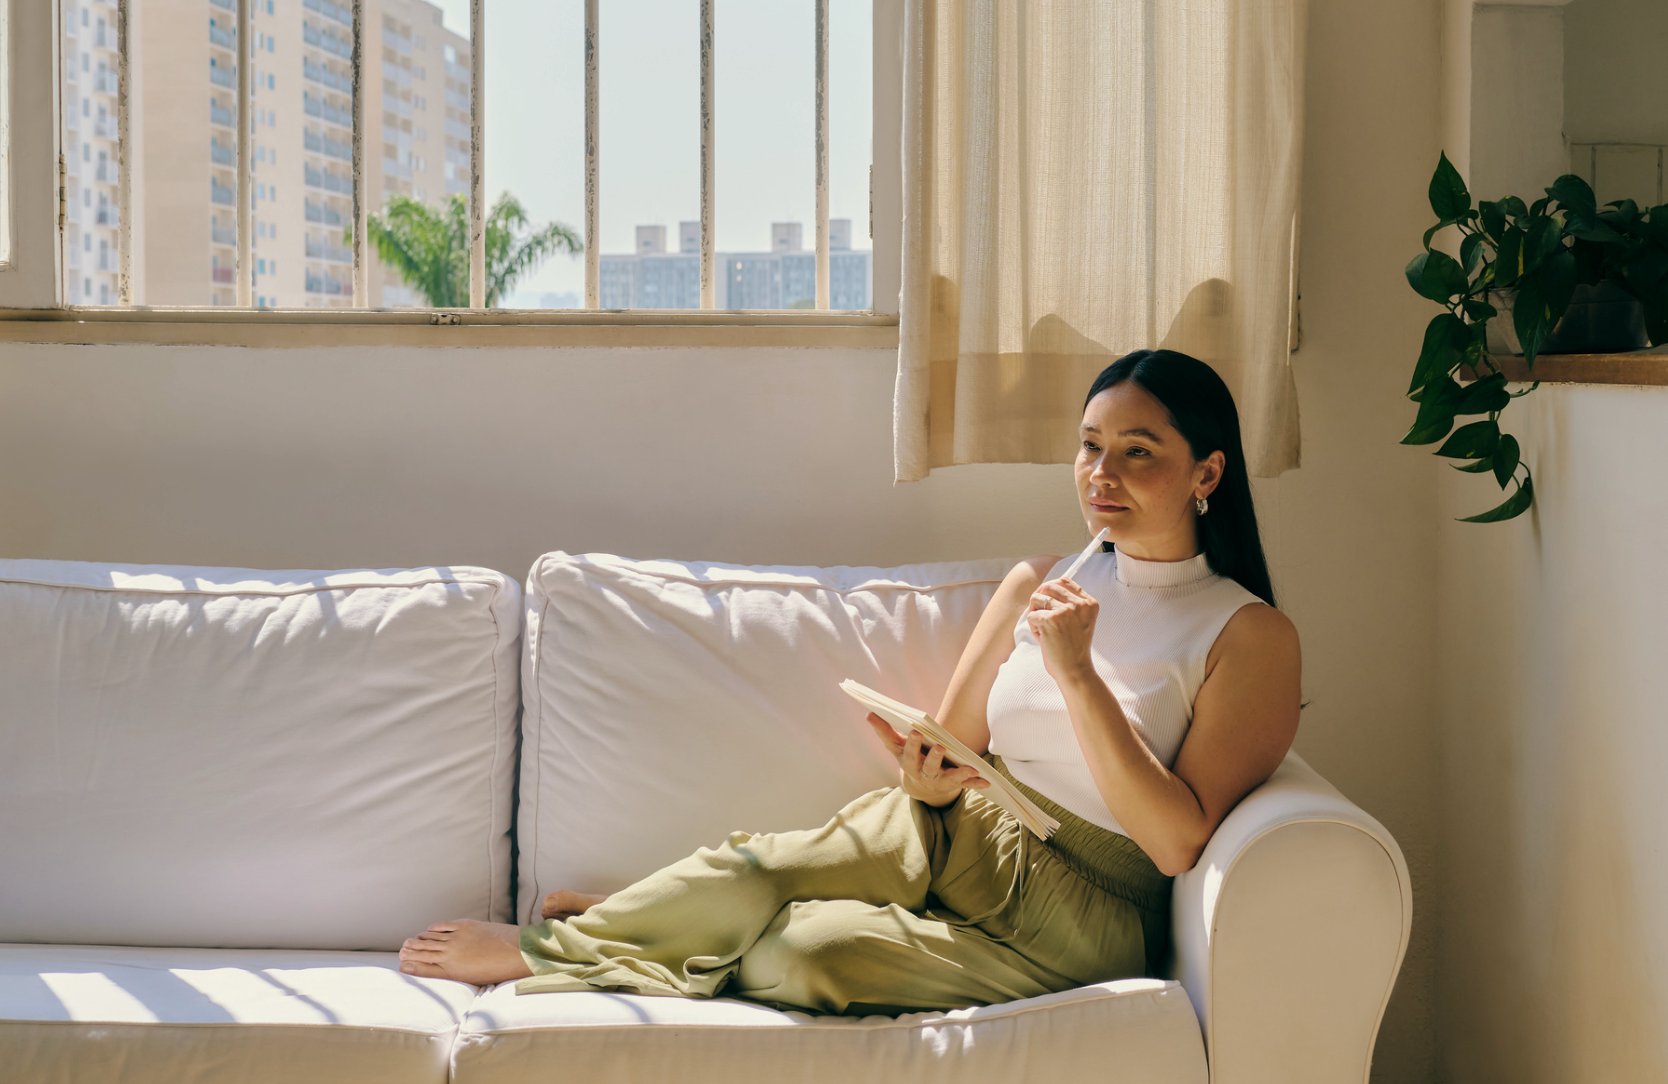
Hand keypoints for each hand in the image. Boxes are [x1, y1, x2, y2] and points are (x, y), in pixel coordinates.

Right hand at [864, 713, 989, 806]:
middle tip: (940, 748)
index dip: (912, 745)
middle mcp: (924, 775)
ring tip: (969, 769)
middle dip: (933, 759)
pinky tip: (987, 782)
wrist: (920, 786)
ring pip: (949, 779)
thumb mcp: (896, 746)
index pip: (909, 754)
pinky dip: (976, 784)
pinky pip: (966, 786)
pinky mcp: (953, 785)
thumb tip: (869, 713)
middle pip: (928, 768)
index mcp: (910, 763)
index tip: (915, 732)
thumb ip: (884, 731)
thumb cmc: (908, 758)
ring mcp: (939, 782)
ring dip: (959, 775)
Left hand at [1025, 577, 1099, 684]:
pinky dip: (1033, 628)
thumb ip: (1072, 604)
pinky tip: (1043, 638)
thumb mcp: (1081, 621)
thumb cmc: (1075, 648)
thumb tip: (1046, 586)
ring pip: (1036, 598)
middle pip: (1048, 586)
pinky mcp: (1050, 619)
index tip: (1048, 604)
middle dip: (1039, 599)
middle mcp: (1079, 604)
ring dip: (1035, 613)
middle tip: (1040, 615)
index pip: (1064, 581)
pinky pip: (1031, 615)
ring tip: (1043, 629)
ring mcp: (1065, 610)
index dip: (1051, 590)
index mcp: (1089, 603)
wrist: (1075, 670)